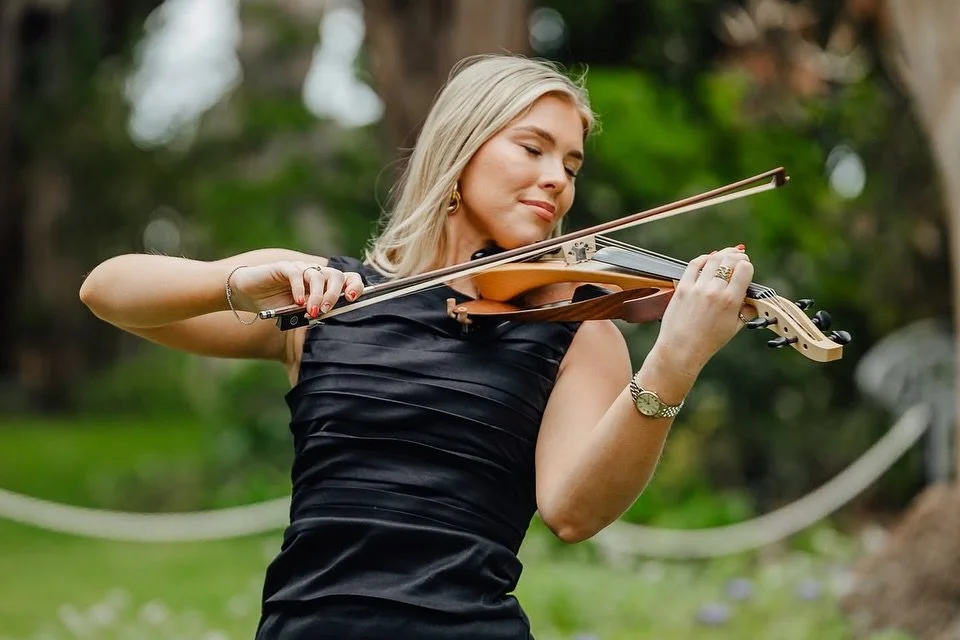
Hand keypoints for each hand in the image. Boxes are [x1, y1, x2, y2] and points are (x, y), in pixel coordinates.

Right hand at [229, 261, 364, 317]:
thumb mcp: (298, 315)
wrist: (247, 295)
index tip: (352, 299)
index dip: (354, 286)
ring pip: (317, 276)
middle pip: (335, 276)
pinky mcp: (283, 267)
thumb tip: (331, 333)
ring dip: (318, 295)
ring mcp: (300, 269)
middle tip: (325, 310)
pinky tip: (298, 302)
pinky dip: (300, 288)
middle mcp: (314, 274)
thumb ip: (313, 317)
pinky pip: (297, 274)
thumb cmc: (275, 306)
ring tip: (312, 311)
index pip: (347, 279)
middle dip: (333, 294)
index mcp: (322, 285)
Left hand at [654, 245, 753, 371]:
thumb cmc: (708, 341)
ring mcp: (697, 288)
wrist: (681, 349)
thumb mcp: (735, 327)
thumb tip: (754, 299)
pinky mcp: (682, 288)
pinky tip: (709, 259)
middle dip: (737, 257)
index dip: (747, 266)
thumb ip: (747, 310)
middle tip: (739, 258)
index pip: (744, 269)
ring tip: (727, 255)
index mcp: (730, 301)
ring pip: (713, 260)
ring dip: (722, 254)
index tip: (746, 269)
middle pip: (729, 260)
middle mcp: (714, 291)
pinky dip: (704, 259)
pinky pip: (694, 265)